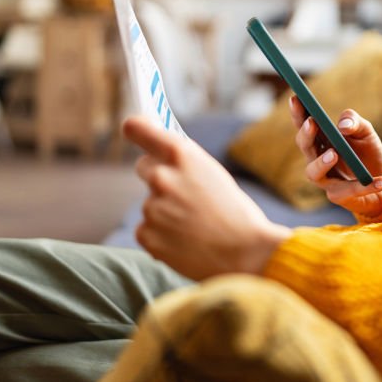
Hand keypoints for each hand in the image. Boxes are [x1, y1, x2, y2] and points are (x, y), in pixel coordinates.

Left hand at [123, 116, 291, 280]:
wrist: (246, 253)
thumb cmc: (235, 212)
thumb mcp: (213, 174)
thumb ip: (185, 163)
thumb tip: (161, 156)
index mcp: (181, 155)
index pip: (137, 128)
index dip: (136, 130)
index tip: (134, 131)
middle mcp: (161, 177)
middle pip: (143, 167)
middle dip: (157, 176)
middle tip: (182, 193)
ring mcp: (151, 207)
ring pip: (150, 203)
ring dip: (164, 212)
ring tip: (194, 226)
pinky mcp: (147, 235)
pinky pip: (147, 229)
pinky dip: (161, 236)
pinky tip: (185, 241)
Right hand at [289, 96, 381, 217]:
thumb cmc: (369, 154)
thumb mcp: (366, 132)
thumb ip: (355, 122)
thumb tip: (343, 125)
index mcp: (322, 140)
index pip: (304, 124)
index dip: (298, 113)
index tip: (296, 98)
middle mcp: (317, 159)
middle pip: (304, 147)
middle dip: (306, 135)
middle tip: (311, 123)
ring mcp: (325, 179)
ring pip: (313, 173)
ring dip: (321, 162)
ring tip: (333, 153)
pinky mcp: (339, 196)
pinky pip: (348, 191)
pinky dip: (365, 186)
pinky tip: (381, 181)